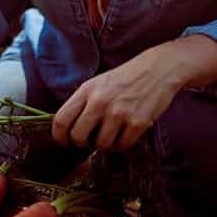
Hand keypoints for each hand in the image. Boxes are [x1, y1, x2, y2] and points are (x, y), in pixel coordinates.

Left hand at [51, 46, 184, 151]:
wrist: (156, 70)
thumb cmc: (123, 79)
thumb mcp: (96, 84)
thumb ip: (82, 104)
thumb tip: (68, 129)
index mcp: (86, 91)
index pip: (61, 120)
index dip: (59, 136)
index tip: (64, 141)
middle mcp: (99, 102)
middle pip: (78, 136)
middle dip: (81, 143)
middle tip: (89, 140)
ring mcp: (119, 113)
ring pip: (101, 145)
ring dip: (103, 145)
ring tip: (109, 135)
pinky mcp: (138, 123)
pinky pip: (122, 146)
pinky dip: (120, 145)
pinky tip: (123, 135)